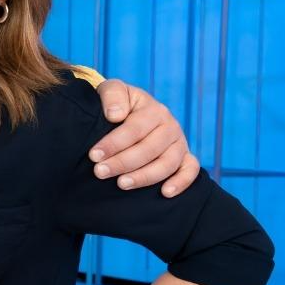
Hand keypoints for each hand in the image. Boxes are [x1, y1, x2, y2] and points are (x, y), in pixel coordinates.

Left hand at [89, 80, 200, 196]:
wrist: (129, 110)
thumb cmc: (118, 103)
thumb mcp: (112, 91)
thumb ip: (113, 95)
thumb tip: (115, 115)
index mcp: (153, 109)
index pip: (134, 129)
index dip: (114, 143)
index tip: (94, 155)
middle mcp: (170, 126)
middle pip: (149, 149)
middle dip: (122, 162)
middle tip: (99, 172)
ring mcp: (179, 142)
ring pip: (168, 163)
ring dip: (145, 176)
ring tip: (121, 184)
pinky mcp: (185, 156)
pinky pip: (191, 170)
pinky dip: (182, 182)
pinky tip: (165, 193)